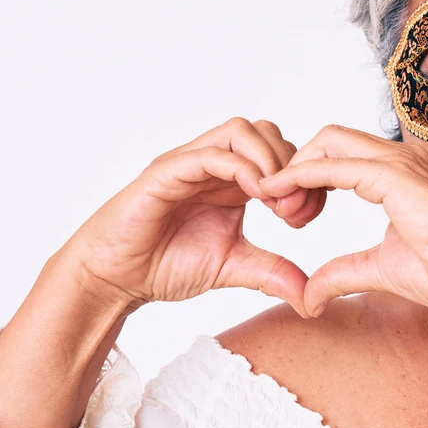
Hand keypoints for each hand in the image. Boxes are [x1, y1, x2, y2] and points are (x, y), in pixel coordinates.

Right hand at [60, 116, 322, 313]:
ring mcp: (189, 163)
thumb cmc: (165, 264)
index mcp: (233, 181)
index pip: (281, 154)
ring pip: (240, 131)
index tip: (305, 216)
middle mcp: (213, 165)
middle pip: (266, 132)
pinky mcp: (166, 172)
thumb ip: (272, 273)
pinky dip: (238, 168)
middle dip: (290, 166)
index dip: (302, 179)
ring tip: (275, 202)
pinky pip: (207, 154)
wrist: (115, 277)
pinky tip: (253, 195)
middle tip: (292, 209)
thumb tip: (311, 296)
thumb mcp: (234, 267)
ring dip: (268, 160)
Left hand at [257, 124, 427, 320]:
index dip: (309, 178)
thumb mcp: (379, 270)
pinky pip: (332, 164)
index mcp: (398, 175)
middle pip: (329, 139)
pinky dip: (300, 176)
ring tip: (275, 202)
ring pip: (328, 141)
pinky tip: (281, 196)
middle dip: (297, 164)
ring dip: (294, 168)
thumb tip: (310, 297)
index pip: (341, 156)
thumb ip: (342, 274)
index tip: (289, 212)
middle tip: (277, 204)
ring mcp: (397, 163)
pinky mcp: (392, 176)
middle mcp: (397, 160)